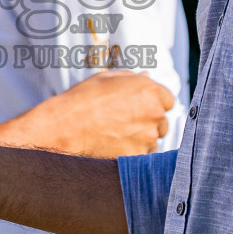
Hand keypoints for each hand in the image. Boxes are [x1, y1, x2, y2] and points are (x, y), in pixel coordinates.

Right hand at [11, 70, 175, 157]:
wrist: (64, 127)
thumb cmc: (82, 100)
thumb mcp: (107, 79)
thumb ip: (132, 79)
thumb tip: (147, 77)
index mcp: (149, 90)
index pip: (168, 100)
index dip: (154, 103)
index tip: (141, 107)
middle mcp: (153, 113)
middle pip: (162, 122)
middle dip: (149, 122)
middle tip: (125, 122)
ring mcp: (147, 137)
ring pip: (153, 140)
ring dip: (141, 139)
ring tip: (115, 134)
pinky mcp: (138, 156)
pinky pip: (142, 156)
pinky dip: (132, 152)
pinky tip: (113, 145)